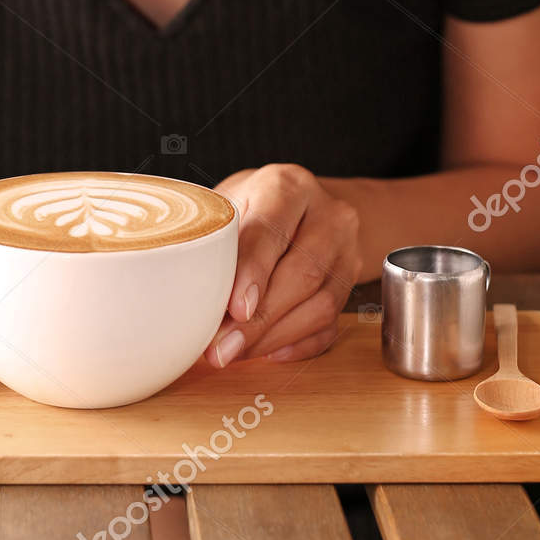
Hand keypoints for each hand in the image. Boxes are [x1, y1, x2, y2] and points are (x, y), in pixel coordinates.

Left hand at [204, 163, 360, 366]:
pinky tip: (265, 352)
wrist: (300, 205)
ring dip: (274, 337)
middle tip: (222, 347)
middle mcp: (328, 215)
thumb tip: (186, 298)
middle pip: (304, 273)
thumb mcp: (228, 205)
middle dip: (260, 319)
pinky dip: (297, 345)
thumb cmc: (251, 206)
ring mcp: (347, 250)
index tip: (234, 309)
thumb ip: (214, 240)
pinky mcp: (352, 283)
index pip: (273, 229)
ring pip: (323, 305)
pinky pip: (331, 326)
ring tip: (234, 353)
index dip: (254, 272)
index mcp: (288, 187)